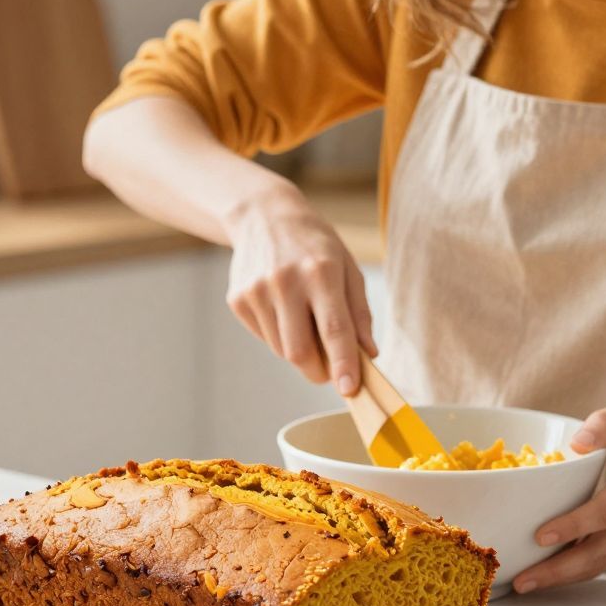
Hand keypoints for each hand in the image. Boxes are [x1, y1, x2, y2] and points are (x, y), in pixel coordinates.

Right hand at [222, 185, 375, 393]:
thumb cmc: (315, 245)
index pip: (334, 330)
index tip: (350, 389)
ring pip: (281, 349)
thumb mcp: (348, 269)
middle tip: (330, 371)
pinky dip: (279, 336)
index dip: (343, 364)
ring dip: (299, 350)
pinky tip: (283, 309)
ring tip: (305, 321)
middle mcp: (286, 281)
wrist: (264, 216)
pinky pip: (264, 337)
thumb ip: (359, 313)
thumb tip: (368, 354)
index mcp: (321, 272)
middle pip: (300, 351)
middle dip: (318, 371)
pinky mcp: (237, 299)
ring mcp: (257, 291)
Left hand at [513, 399, 605, 593]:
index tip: (539, 537)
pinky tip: (551, 572)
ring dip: (565, 576)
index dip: (574, 526)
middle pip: (602, 549)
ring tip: (526, 583)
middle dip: (560, 569)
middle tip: (521, 580)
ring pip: (604, 561)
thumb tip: (577, 443)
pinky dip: (579, 569)